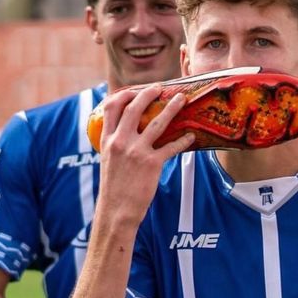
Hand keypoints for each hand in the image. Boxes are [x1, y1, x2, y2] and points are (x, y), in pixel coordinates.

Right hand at [98, 86, 194, 225]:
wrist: (116, 209)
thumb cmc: (114, 187)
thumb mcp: (108, 160)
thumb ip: (116, 143)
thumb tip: (126, 132)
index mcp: (107, 140)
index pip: (110, 107)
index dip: (123, 94)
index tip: (135, 90)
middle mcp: (120, 142)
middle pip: (134, 107)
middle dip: (148, 93)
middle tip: (160, 88)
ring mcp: (136, 151)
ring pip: (157, 122)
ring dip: (172, 108)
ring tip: (182, 100)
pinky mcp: (152, 163)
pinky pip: (172, 147)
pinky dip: (183, 140)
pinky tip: (191, 137)